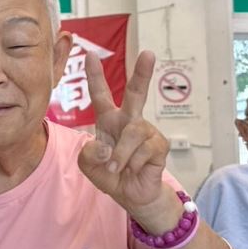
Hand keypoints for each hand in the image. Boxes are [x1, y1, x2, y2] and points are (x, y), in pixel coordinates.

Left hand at [77, 50, 173, 221]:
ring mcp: (146, 131)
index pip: (100, 94)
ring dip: (120, 154)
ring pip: (133, 133)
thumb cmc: (109, 173)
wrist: (130, 194)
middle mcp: (129, 120)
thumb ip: (89, 154)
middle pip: (136, 93)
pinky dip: (133, 163)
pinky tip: (133, 169)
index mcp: (108, 120)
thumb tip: (107, 147)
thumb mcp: (88, 164)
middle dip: (142, 73)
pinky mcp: (159, 145)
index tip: (90, 54)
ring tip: (116, 167)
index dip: (95, 75)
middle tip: (149, 53)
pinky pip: (144, 150)